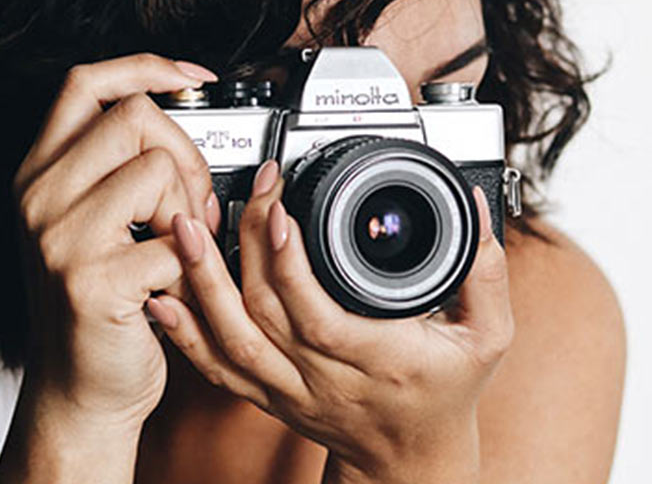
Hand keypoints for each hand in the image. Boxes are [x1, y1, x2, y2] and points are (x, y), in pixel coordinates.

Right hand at [8, 53, 221, 434]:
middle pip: (135, 116)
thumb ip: (114, 166)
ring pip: (158, 168)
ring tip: (180, 247)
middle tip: (191, 204)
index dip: (145, 66)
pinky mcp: (92, 283)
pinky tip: (174, 286)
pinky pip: (175, 239)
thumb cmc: (98, 305)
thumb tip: (178, 109)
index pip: (85, 82)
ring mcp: (59, 239)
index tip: (192, 78)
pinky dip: (193, 264)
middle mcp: (39, 198)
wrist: (79, 393)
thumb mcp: (88, 222)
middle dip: (186, 154)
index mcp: (38, 173)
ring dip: (191, 209)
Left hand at [146, 160, 513, 483]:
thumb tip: (476, 212)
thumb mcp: (487, 338)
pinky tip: (164, 296)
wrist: (412, 460)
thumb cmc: (446, 393)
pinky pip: (217, 368)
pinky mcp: (267, 396)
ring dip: (202, 283)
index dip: (290, 266)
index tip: (278, 210)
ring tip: (186, 229)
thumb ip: (484, 273)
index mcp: (379, 360)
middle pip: (266, 315)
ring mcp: (290, 390)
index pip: (320, 316)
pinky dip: (186, 333)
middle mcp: (326, 379)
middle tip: (240, 193)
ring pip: (232, 341)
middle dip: (243, 247)